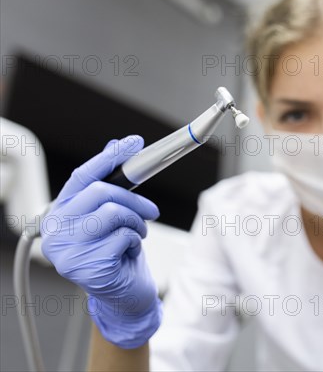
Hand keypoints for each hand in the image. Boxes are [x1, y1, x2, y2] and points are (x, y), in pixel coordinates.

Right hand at [41, 135, 161, 347]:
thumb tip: (118, 145)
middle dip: (134, 199)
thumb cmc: (116, 253)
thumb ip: (111, 185)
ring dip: (136, 223)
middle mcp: (55, 233)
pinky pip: (124, 236)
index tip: (134, 143)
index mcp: (58, 215)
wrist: (124, 295)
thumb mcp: (112, 217)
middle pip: (102, 191)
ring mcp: (68, 252)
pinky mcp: (88, 268)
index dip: (110, 157)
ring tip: (137, 235)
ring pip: (114, 212)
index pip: (83, 177)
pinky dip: (136, 241)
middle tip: (151, 211)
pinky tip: (129, 254)